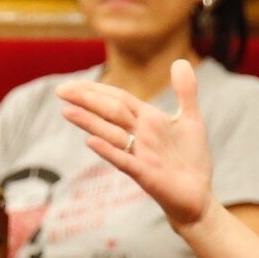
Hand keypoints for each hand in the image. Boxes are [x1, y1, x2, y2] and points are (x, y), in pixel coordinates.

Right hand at [59, 60, 216, 235]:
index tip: (71, 84)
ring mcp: (140, 155)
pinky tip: (90, 141)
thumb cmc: (191, 160)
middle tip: (60, 90)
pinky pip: (124, 161)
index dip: (96, 90)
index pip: (117, 99)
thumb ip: (185, 92)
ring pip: (111, 135)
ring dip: (90, 123)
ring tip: (67, 111)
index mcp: (147, 120)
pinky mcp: (146, 175)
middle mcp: (139, 136)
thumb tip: (180, 60)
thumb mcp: (191, 120)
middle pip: (110, 113)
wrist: (198, 196)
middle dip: (87, 100)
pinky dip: (109, 151)